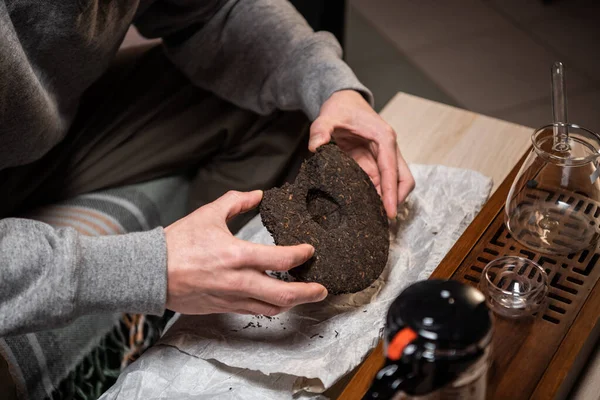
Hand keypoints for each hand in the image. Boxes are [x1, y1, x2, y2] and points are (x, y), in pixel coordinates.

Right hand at [164, 190, 327, 315]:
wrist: (150, 272)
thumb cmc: (178, 243)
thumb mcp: (208, 214)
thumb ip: (236, 202)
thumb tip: (258, 194)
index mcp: (237, 255)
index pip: (281, 260)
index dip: (301, 255)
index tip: (309, 251)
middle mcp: (238, 281)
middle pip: (284, 294)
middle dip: (308, 293)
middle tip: (321, 289)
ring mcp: (231, 298)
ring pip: (271, 308)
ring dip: (292, 303)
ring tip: (303, 296)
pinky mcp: (223, 308)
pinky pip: (253, 312)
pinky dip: (269, 307)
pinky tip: (275, 300)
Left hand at [309, 90, 414, 217]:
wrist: (343, 101)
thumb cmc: (339, 109)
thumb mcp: (325, 118)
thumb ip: (320, 131)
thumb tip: (316, 147)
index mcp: (383, 138)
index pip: (392, 170)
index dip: (391, 193)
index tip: (389, 213)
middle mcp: (389, 148)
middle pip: (403, 180)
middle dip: (396, 200)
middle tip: (382, 219)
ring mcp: (384, 156)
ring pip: (395, 183)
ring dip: (387, 199)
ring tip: (373, 217)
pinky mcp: (376, 162)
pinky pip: (381, 181)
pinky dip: (377, 194)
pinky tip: (365, 206)